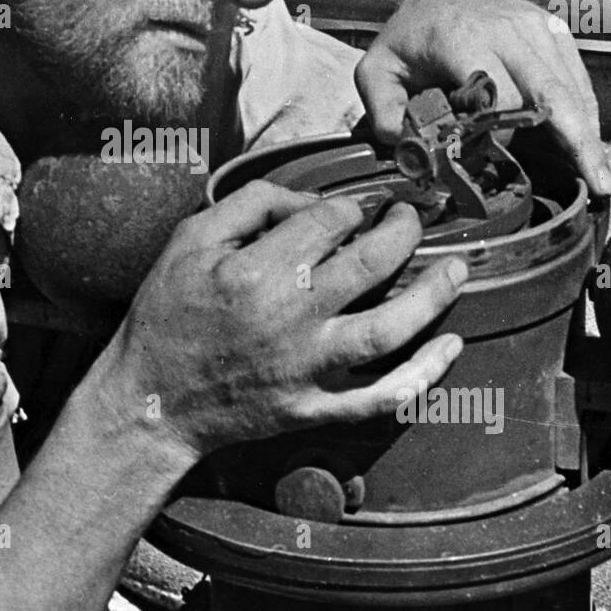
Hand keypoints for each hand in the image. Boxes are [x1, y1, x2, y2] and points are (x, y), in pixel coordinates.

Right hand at [92, 180, 466, 461]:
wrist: (151, 400)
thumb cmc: (167, 314)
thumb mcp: (190, 239)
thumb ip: (250, 206)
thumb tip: (311, 202)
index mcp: (254, 272)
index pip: (327, 222)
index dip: (348, 207)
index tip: (349, 212)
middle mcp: (288, 319)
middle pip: (370, 265)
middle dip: (403, 232)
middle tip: (411, 219)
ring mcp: (305, 370)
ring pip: (388, 331)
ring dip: (432, 297)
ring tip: (458, 269)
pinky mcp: (313, 409)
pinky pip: (380, 399)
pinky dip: (422, 376)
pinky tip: (451, 349)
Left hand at [356, 0, 610, 197]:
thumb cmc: (406, 41)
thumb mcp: (376, 71)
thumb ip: (382, 110)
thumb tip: (405, 146)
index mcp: (459, 35)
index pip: (496, 92)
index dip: (499, 131)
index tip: (491, 156)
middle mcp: (506, 27)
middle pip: (548, 90)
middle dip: (571, 138)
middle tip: (593, 182)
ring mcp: (536, 26)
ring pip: (569, 86)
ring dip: (586, 132)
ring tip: (601, 176)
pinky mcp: (553, 30)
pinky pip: (576, 76)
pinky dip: (585, 112)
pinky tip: (589, 144)